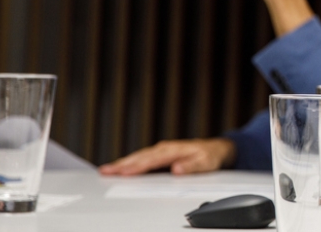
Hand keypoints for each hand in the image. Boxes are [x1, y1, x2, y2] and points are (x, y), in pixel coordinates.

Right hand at [99, 138, 234, 175]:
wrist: (216, 149)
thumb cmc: (210, 156)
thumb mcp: (206, 162)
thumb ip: (191, 166)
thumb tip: (176, 169)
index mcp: (173, 150)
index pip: (151, 160)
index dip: (137, 166)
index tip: (123, 172)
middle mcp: (164, 148)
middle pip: (140, 157)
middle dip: (122, 164)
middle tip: (105, 171)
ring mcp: (161, 151)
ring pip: (138, 157)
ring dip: (122, 163)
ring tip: (106, 170)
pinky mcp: (159, 155)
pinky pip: (141, 158)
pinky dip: (129, 163)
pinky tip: (119, 168)